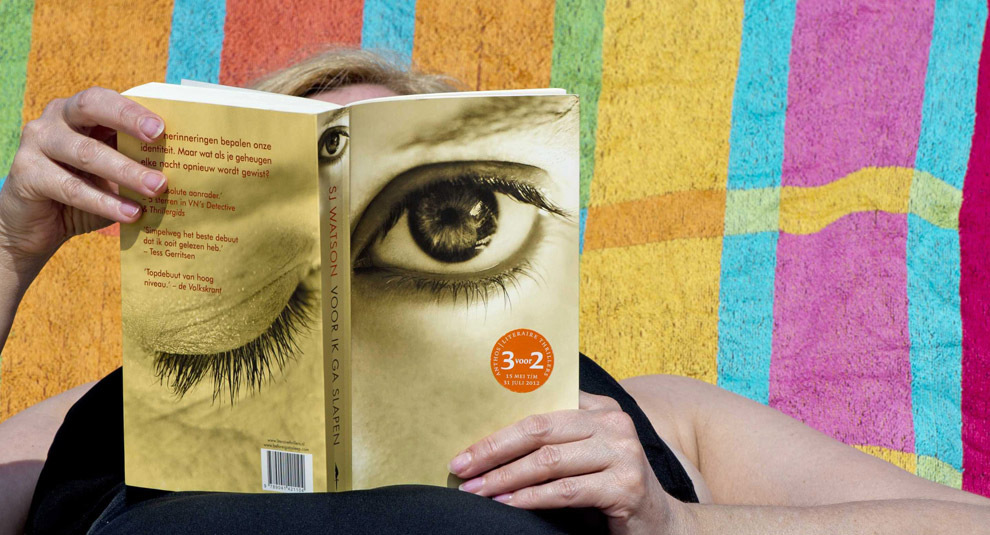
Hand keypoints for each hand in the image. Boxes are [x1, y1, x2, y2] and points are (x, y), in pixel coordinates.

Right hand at [0, 87, 166, 275]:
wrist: (37, 226)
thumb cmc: (85, 192)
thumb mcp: (113, 175)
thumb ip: (136, 163)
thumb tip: (185, 169)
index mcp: (80, 112)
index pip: (106, 99)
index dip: (133, 110)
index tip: (162, 126)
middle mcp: (56, 119)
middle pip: (91, 107)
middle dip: (128, 120)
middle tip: (160, 138)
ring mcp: (37, 143)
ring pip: (86, 153)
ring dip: (126, 171)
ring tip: (157, 188)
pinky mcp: (26, 174)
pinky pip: (71, 187)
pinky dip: (105, 202)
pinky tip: (132, 214)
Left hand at [449, 392, 692, 534]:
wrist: (660, 523)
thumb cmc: (609, 486)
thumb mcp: (584, 453)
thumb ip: (554, 436)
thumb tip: (491, 437)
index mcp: (599, 406)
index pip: (540, 405)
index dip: (499, 422)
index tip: (467, 441)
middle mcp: (613, 422)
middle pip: (538, 429)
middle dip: (493, 449)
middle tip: (461, 466)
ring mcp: (623, 452)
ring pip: (548, 461)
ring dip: (505, 478)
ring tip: (477, 490)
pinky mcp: (625, 485)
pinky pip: (566, 491)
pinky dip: (531, 498)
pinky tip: (507, 504)